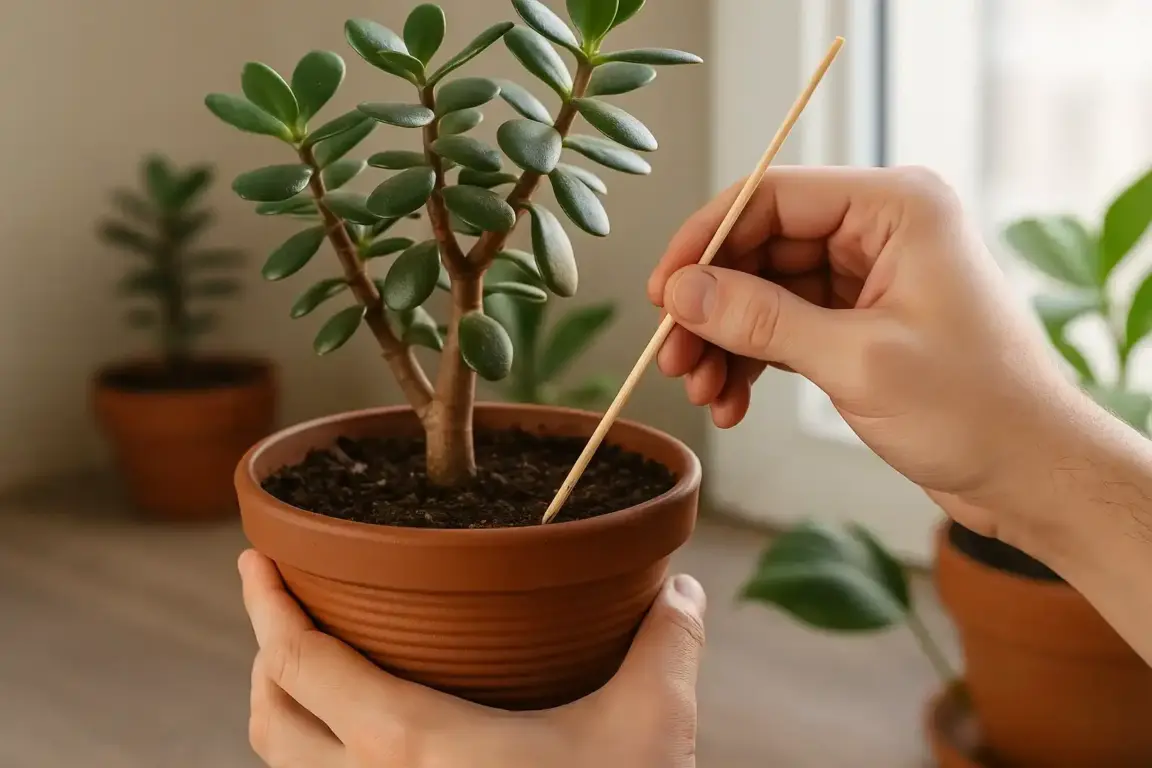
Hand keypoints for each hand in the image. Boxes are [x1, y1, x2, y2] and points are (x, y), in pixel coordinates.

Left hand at [238, 549, 704, 767]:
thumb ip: (667, 645)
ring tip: (320, 673)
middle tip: (291, 610)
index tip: (255, 559)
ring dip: (289, 712)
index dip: (266, 604)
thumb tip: (680, 588)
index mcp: (412, 745)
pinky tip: (373, 748)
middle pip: (270, 718)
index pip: (300, 664)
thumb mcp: (653, 727)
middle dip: (267, 654)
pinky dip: (321, 763)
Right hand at [649, 166, 1088, 548]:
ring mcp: (867, 277)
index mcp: (896, 208)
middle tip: (673, 357)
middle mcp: (880, 230)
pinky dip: (752, 361)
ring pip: (765, 291)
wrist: (1031, 475)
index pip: (771, 196)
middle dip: (712, 306)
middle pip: (760, 248)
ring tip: (701, 392)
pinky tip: (731, 403)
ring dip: (726, 341)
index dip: (705, 240)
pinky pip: (784, 326)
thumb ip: (762, 319)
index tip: (662, 292)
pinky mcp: (859, 321)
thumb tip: (682, 292)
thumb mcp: (856, 361)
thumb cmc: (977, 410)